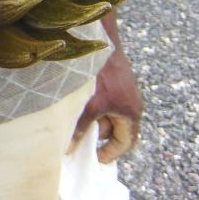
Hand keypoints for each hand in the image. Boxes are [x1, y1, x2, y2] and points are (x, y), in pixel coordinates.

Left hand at [70, 47, 141, 162]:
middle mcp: (129, 103)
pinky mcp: (111, 81)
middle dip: (96, 135)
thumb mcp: (89, 105)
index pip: (125, 142)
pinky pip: (101, 102)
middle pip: (114, 129)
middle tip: (76, 138)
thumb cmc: (99, 73)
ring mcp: (121, 92)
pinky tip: (73, 103)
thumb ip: (79, 128)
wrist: (98, 41)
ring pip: (105, 115)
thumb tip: (68, 149)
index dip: (110, 152)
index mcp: (130, 113)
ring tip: (71, 119)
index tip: (95, 158)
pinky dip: (89, 106)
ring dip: (91, 119)